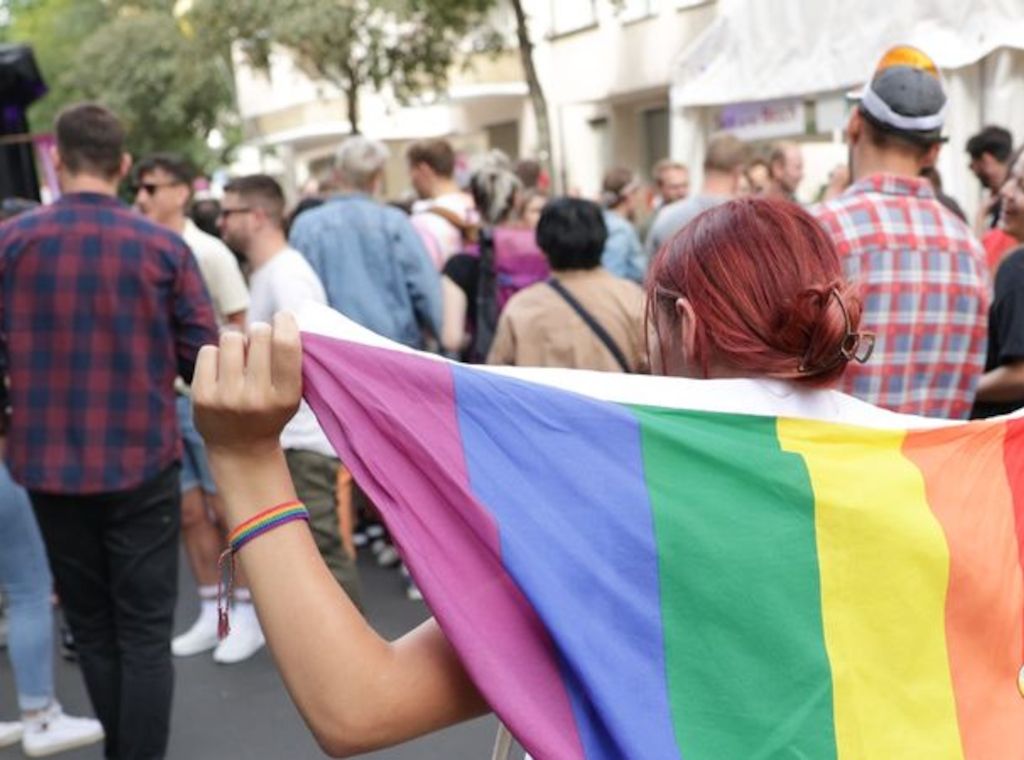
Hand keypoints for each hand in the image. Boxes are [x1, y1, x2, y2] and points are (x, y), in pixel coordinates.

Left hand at [192, 312, 301, 456]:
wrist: (241, 449)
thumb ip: (291, 360)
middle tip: (260, 343)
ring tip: (239, 358)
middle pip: (259, 334)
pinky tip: (222, 371)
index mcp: (286, 395)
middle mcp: (257, 397)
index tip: (283, 317)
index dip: (285, 322)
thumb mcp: (292, 393)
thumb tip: (284, 318)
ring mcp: (227, 397)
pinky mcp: (202, 396)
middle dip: (260, 331)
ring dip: (237, 341)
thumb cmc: (271, 410)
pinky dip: (216, 355)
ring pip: (231, 337)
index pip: (286, 345)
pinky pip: (208, 351)